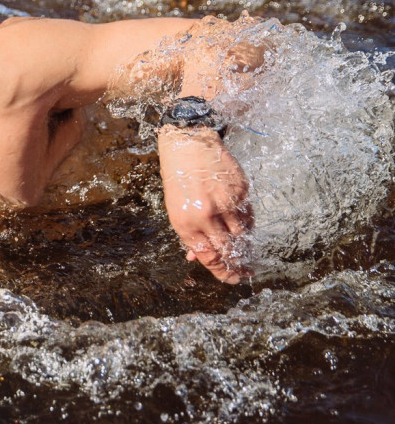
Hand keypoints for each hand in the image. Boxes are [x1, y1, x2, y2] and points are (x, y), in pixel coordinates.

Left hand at [157, 126, 252, 282]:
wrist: (189, 145)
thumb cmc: (179, 178)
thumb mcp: (175, 209)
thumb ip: (189, 234)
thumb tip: (196, 257)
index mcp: (185, 222)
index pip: (208, 256)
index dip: (221, 271)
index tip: (230, 278)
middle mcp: (205, 216)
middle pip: (228, 251)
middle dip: (237, 266)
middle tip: (245, 273)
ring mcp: (225, 203)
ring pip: (242, 236)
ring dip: (245, 248)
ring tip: (246, 253)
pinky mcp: (241, 192)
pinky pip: (248, 218)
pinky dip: (247, 227)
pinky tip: (244, 230)